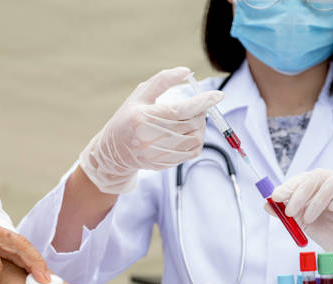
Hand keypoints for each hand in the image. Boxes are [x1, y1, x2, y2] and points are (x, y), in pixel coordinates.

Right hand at [79, 66, 223, 193]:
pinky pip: (192, 152)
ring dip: (201, 126)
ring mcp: (157, 154)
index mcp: (142, 117)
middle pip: (190, 124)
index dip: (201, 102)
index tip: (218, 95)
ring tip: (193, 119)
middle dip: (201, 112)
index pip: (179, 110)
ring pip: (195, 139)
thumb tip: (187, 71)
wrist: (114, 152)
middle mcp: (148, 138)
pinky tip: (189, 132)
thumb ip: (162, 80)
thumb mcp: (140, 95)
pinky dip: (197, 140)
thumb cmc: (128, 117)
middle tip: (197, 106)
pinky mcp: (164, 164)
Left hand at [268, 169, 332, 278]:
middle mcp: (331, 181)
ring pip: (331, 182)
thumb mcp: (303, 222)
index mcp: (315, 186)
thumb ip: (287, 213)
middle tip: (290, 212)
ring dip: (316, 201)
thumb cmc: (328, 231)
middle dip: (299, 194)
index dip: (287, 187)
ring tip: (309, 219)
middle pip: (314, 177)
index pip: (300, 180)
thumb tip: (266, 204)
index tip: (275, 198)